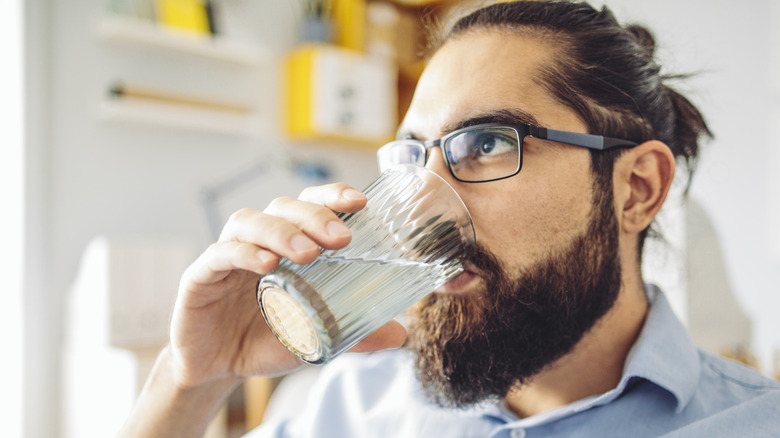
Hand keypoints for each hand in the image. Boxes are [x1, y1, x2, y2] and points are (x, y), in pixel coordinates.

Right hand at [168, 183, 406, 388]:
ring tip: (307, 254)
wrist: (219, 370)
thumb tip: (401, 334)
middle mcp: (259, 241)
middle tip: (341, 239)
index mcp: (287, 245)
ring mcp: (227, 255)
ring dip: (281, 232)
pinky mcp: (200, 276)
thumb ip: (354, 333)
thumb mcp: (316, 336)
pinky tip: (266, 265)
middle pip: (283, 207)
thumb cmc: (267, 340)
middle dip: (314, 216)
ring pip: (249, 222)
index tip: (360, 203)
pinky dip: (244, 253)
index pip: (310, 205)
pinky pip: (220, 254)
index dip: (332, 196)